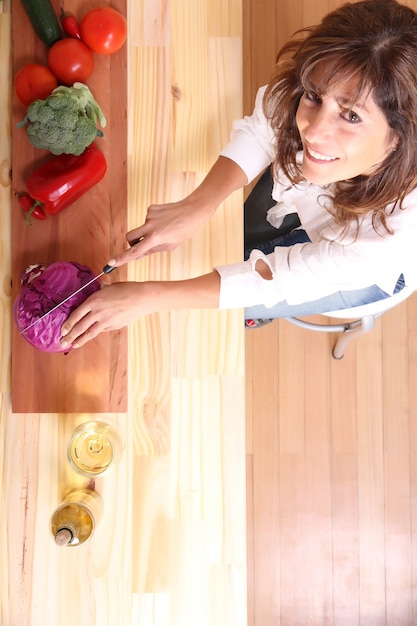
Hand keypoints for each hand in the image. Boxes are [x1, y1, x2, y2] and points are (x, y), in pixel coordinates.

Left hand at [59, 272, 220, 348]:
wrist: (141, 298)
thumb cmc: (126, 289)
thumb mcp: (110, 287)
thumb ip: (101, 289)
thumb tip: (99, 286)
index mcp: (93, 301)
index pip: (76, 315)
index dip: (67, 324)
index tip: (61, 330)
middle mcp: (97, 312)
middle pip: (80, 327)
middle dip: (69, 336)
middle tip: (62, 342)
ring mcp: (106, 321)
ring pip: (89, 333)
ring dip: (79, 340)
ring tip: (72, 345)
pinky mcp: (114, 326)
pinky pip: (102, 330)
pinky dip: (95, 333)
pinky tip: (90, 337)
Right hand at [106, 156, 246, 268]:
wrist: (193, 210)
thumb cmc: (184, 230)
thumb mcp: (170, 246)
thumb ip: (152, 250)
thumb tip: (138, 253)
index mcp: (156, 238)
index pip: (135, 251)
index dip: (122, 258)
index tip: (111, 263)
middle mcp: (150, 226)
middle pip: (129, 237)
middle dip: (132, 242)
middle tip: (143, 244)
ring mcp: (150, 215)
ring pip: (140, 228)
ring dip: (146, 231)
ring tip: (164, 230)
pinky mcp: (151, 208)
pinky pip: (147, 218)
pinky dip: (153, 222)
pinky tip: (165, 221)